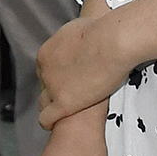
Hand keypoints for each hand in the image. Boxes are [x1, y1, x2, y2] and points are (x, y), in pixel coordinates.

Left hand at [36, 11, 134, 128]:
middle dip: (55, 91)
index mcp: (46, 54)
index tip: (70, 80)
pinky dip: (50, 122)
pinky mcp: (64, 103)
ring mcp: (53, 88)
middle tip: (72, 95)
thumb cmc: (102, 31)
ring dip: (52, 107)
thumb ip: (70, 40)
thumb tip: (74, 39)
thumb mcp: (76, 29)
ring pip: (44, 103)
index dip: (57, 76)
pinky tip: (56, 126)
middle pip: (45, 86)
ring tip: (63, 113)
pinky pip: (47, 119)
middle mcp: (45, 71)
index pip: (45, 70)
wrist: (112, 42)